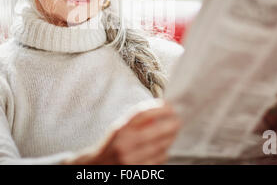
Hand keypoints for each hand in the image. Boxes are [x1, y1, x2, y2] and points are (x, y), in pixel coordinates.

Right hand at [63, 99, 181, 164]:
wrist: (98, 166)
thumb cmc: (112, 144)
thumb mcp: (120, 128)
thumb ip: (136, 120)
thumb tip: (160, 109)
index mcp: (120, 129)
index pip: (143, 114)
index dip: (159, 108)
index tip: (170, 106)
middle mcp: (125, 144)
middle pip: (155, 131)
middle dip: (171, 124)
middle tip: (178, 119)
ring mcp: (131, 159)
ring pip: (160, 147)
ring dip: (170, 138)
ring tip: (173, 132)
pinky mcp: (137, 170)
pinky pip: (158, 160)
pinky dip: (164, 152)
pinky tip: (163, 148)